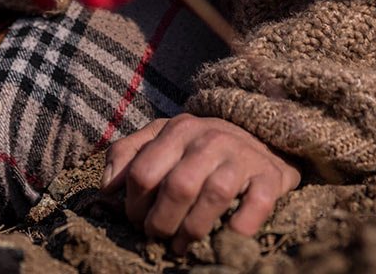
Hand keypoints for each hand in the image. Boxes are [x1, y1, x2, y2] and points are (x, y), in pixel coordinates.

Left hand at [103, 114, 300, 254]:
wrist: (261, 135)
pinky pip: (256, 205)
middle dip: (161, 223)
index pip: (143, 173)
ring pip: (214, 195)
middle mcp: (209, 139)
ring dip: (193, 230)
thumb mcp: (162, 138)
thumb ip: (128, 154)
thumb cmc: (201, 146)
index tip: (138, 221)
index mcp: (178, 130)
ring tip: (183, 245)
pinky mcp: (269, 176)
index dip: (134, 206)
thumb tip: (106, 188)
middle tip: (159, 237)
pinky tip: (226, 237)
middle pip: (177, 187)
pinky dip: (240, 227)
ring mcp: (241, 157)